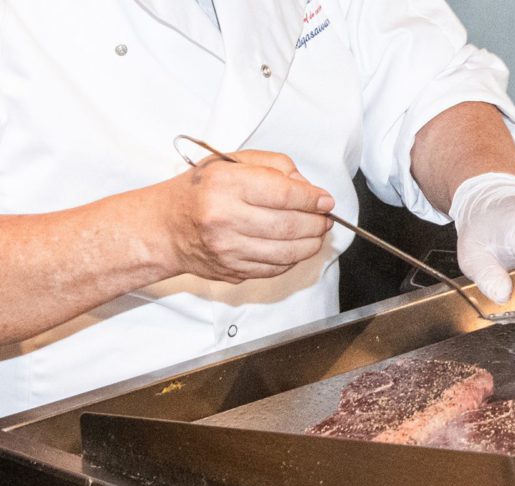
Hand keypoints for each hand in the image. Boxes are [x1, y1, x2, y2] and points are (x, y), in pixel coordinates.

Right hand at [159, 151, 334, 282]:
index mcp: (225, 185)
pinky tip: (294, 246)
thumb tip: (309, 189)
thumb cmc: (200, 191)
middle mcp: (224, 218)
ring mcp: (228, 249)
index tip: (326, 201)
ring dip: (311, 243)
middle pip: (290, 225)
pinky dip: (293, 258)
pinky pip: (276, 268)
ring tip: (316, 232)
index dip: (313, 199)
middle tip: (325, 218)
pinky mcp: (233, 270)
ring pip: (288, 251)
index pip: (284, 194)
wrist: (165, 227)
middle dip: (317, 223)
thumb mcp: (231, 163)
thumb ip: (274, 166)